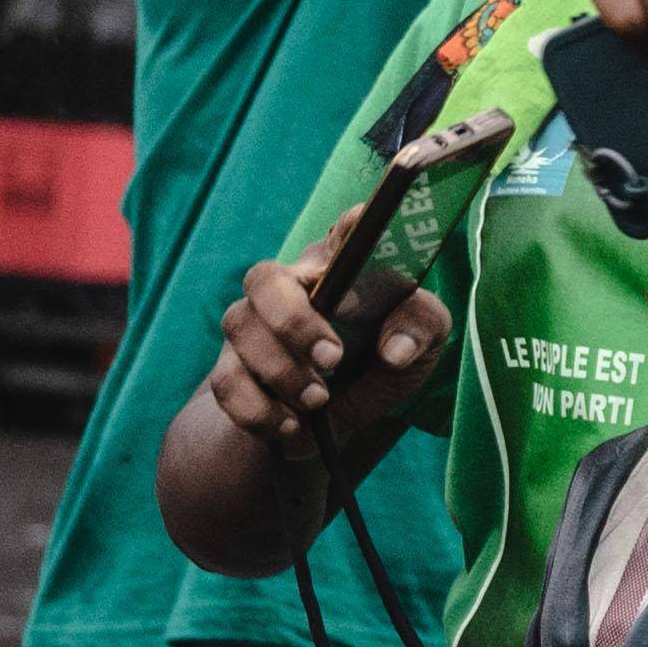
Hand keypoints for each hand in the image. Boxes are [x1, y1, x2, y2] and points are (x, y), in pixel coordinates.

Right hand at [203, 204, 452, 474]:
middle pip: (264, 279)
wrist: (341, 416)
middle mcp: (289, 288)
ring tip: (320, 400)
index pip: (341, 236)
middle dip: (293, 319)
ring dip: (281, 371)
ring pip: (239, 329)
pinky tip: (291, 425)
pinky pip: (226, 384)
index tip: (362, 221)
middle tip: (332, 357)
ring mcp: (252, 328)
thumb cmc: (387, 357)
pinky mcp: (231, 371)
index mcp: (341, 268)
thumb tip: (395, 349)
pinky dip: (259, 410)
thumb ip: (421, 329)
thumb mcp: (422, 343)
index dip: (348, 227)